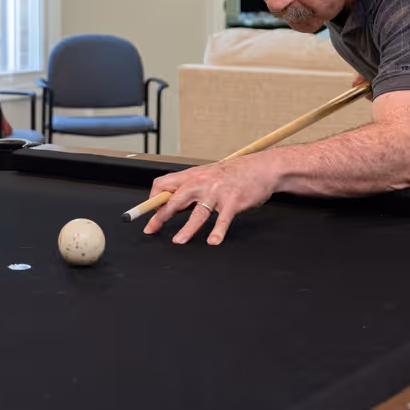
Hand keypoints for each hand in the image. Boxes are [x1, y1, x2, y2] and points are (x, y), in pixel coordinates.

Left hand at [141, 155, 280, 245]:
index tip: (146, 212)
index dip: (153, 199)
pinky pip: (222, 219)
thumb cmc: (236, 173)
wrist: (263, 168)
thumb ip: (192, 188)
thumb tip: (173, 205)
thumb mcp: (209, 175)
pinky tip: (213, 241)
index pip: (164, 184)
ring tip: (178, 241)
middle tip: (152, 228)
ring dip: (186, 229)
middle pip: (175, 199)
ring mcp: (217, 192)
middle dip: (161, 215)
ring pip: (197, 213)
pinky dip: (217, 231)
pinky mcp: (233, 201)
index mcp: (194, 175)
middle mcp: (202, 182)